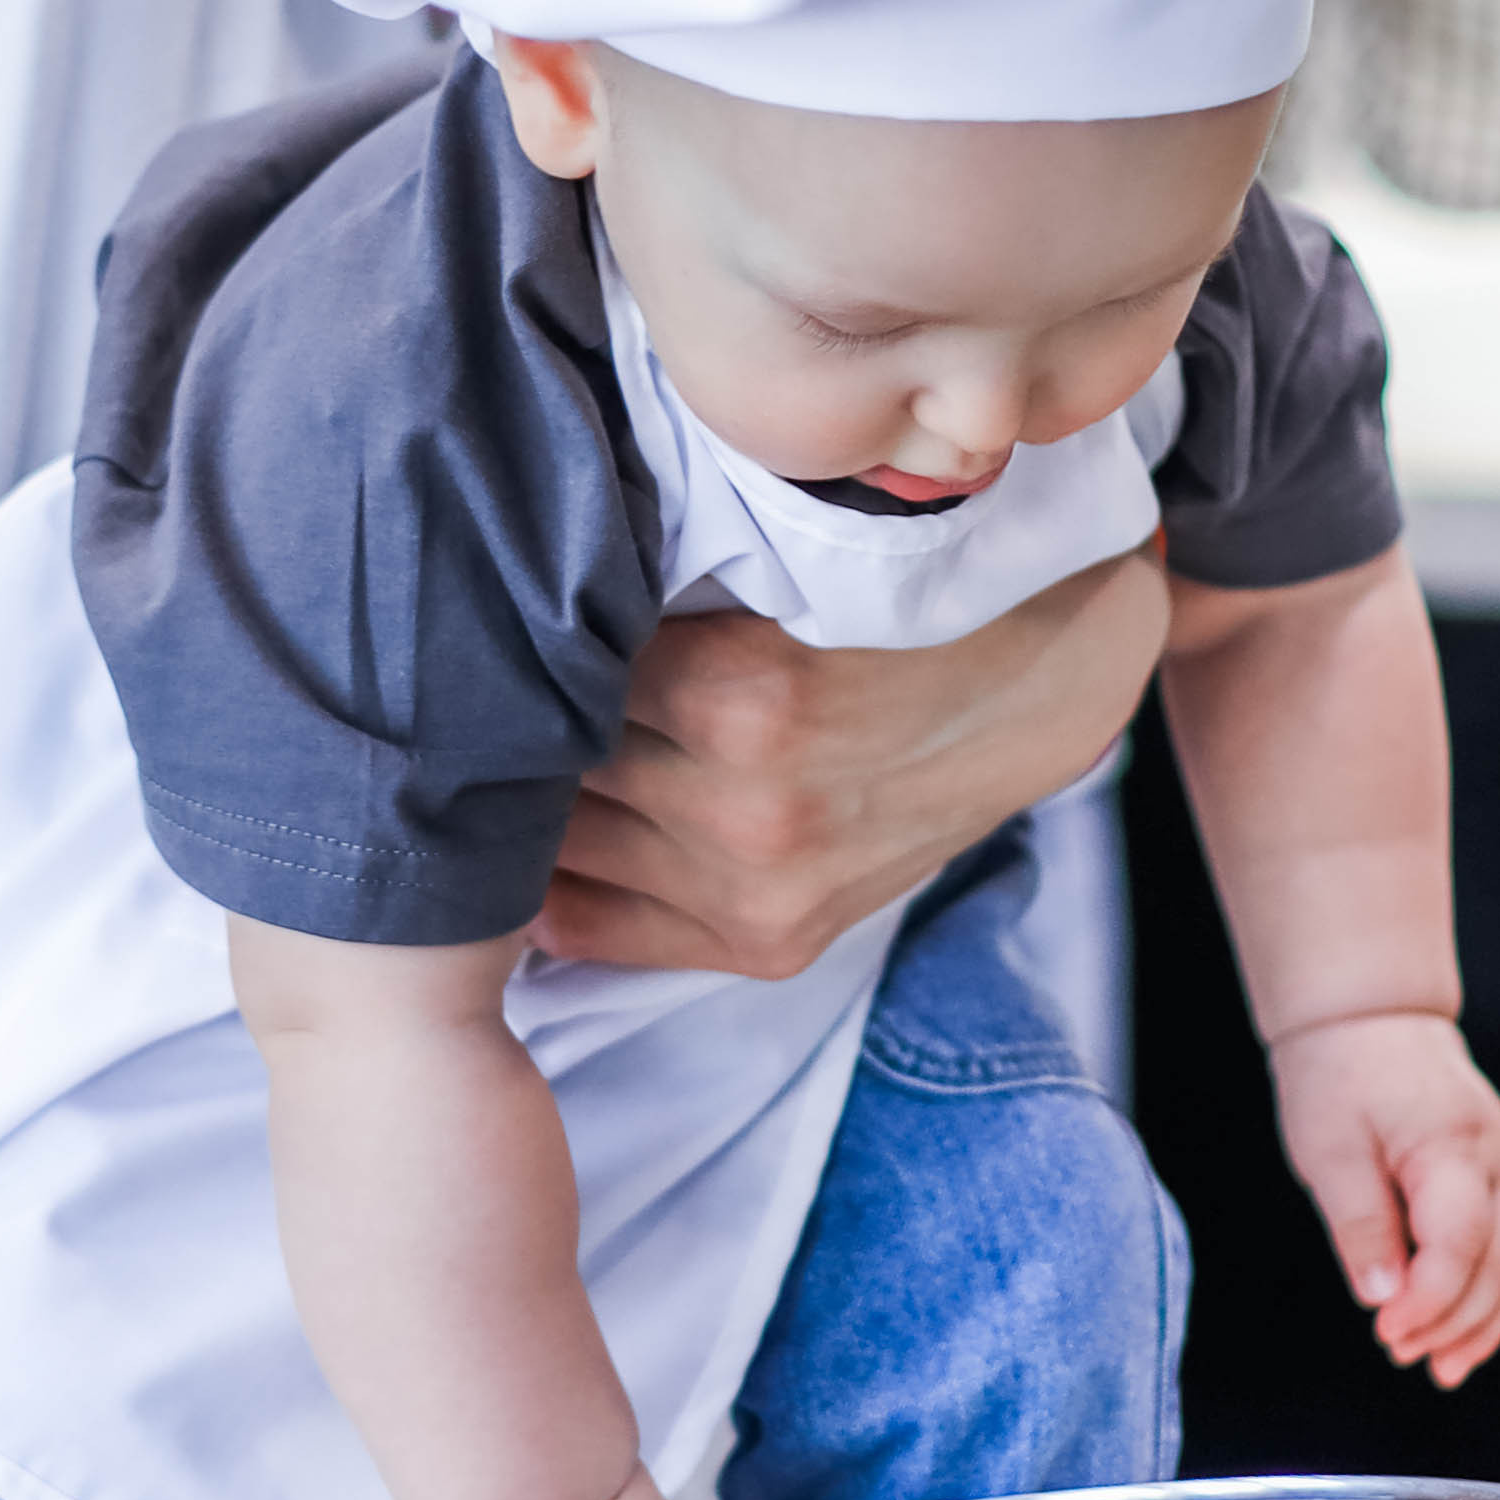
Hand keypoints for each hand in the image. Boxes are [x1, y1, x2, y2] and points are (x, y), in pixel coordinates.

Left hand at [532, 546, 1167, 977]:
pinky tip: (523, 848)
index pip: (545, 677)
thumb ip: (651, 579)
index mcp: (738, 695)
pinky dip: (549, 887)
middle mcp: (743, 807)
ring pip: (560, 847)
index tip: (473, 628)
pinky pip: (599, 929)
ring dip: (519, 803)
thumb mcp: (779, 558)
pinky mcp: (771, 941)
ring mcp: (756, 889)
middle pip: (546, 767)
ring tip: (483, 760)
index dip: (501, 645)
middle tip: (461, 693)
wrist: (1038, 685)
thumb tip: (501, 591)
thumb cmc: (893, 595)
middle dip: (504, 725)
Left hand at [1271, 1013, 1499, 1389]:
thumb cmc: (1338, 1077)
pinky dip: (1491, 1293)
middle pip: (1499, 1259)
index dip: (1429, 1298)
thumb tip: (1382, 1295)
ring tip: (1442, 1368)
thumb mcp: (1328, 1149)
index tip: (1385, 1332)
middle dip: (1455, 1319)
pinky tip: (1462, 1334)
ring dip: (1484, 1319)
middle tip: (1400, 1354)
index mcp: (1450, 1147)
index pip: (1460, 1242)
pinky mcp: (1496, 1178)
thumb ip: (1359, 1222)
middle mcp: (1493, 1160)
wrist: (1367, 1020)